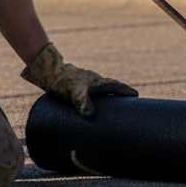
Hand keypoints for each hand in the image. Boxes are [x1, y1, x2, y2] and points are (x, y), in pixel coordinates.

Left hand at [21, 43, 136, 117]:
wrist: (48, 70)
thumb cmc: (62, 81)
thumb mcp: (73, 93)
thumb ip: (82, 103)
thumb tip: (90, 115)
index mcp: (98, 83)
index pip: (116, 87)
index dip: (126, 91)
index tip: (137, 96)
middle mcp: (94, 81)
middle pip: (112, 87)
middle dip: (121, 93)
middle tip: (131, 100)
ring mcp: (86, 82)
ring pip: (103, 88)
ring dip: (110, 94)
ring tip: (115, 104)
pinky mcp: (78, 85)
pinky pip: (92, 91)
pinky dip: (97, 96)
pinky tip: (93, 102)